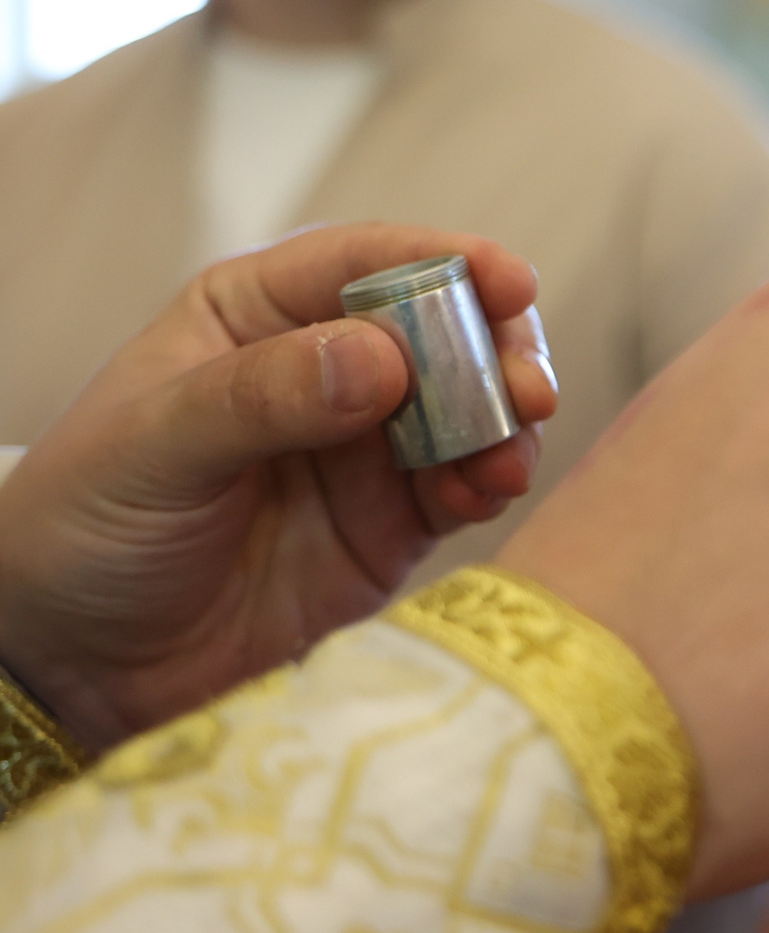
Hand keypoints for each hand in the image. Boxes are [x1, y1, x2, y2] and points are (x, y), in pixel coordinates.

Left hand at [0, 225, 555, 750]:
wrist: (77, 670)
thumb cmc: (83, 530)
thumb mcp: (153, 449)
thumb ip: (262, 398)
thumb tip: (383, 359)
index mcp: (255, 317)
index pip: (363, 264)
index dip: (443, 263)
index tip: (508, 283)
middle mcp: (325, 371)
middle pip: (440, 331)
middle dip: (496, 350)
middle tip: (527, 389)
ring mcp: (368, 450)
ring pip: (471, 409)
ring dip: (506, 423)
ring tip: (508, 458)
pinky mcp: (395, 525)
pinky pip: (465, 487)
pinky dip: (492, 482)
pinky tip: (488, 492)